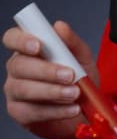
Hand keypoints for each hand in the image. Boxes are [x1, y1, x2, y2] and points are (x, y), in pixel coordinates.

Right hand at [3, 20, 97, 138]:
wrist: (83, 109)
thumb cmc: (77, 79)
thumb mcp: (81, 58)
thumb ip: (71, 42)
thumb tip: (60, 26)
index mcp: (28, 49)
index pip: (12, 38)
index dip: (21, 40)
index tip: (38, 46)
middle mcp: (16, 68)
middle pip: (19, 65)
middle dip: (46, 71)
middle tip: (70, 75)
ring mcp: (14, 91)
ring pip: (25, 89)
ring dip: (52, 92)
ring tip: (74, 94)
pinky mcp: (19, 112)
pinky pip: (33, 111)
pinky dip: (55, 110)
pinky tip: (71, 109)